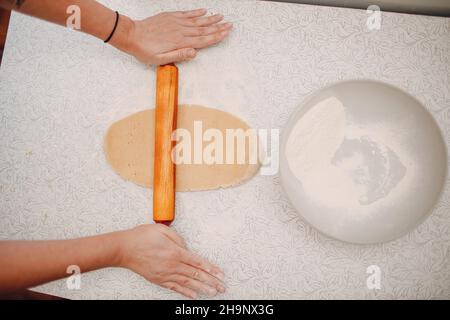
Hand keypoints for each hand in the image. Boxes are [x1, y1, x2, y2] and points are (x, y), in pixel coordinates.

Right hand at [116, 224, 224, 298]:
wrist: (123, 249)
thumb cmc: (141, 237)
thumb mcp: (162, 229)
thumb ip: (178, 239)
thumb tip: (187, 248)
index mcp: (175, 253)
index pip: (198, 262)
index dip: (211, 269)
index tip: (220, 273)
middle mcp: (171, 266)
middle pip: (195, 275)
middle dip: (210, 281)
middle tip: (222, 287)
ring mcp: (164, 274)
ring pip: (187, 283)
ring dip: (202, 289)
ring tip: (213, 292)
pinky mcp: (158, 279)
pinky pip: (175, 288)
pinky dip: (186, 292)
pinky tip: (194, 295)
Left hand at [117, 8, 231, 64]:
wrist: (131, 35)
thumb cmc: (144, 50)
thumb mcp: (160, 59)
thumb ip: (178, 56)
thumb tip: (193, 53)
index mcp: (180, 42)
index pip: (202, 40)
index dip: (216, 37)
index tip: (226, 33)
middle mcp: (180, 31)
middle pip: (203, 29)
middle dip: (218, 27)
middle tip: (230, 24)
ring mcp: (176, 22)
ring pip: (197, 21)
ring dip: (210, 19)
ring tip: (221, 17)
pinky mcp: (170, 17)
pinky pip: (186, 14)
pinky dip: (196, 12)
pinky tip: (204, 11)